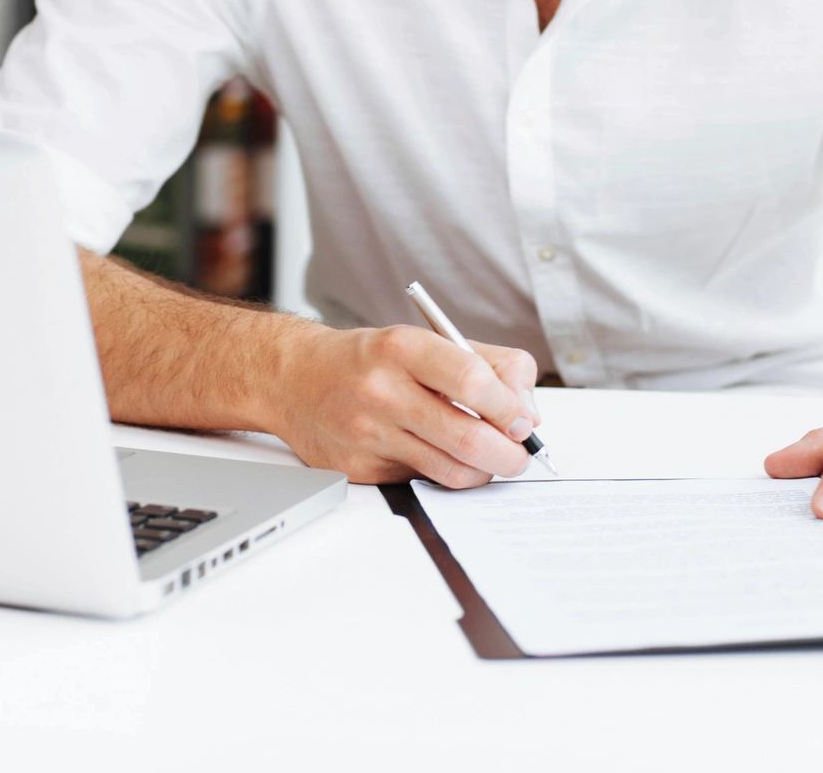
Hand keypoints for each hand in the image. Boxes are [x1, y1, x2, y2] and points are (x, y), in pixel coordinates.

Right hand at [267, 323, 540, 487]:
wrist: (296, 378)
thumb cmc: (372, 359)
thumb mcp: (428, 340)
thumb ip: (488, 365)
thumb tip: (526, 413)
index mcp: (403, 347)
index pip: (473, 380)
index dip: (509, 407)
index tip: (523, 421)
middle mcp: (382, 390)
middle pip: (468, 438)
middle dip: (509, 455)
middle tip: (520, 455)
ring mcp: (367, 433)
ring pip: (450, 470)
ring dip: (484, 472)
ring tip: (491, 461)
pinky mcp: (359, 468)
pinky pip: (421, 481)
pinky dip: (444, 474)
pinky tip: (442, 457)